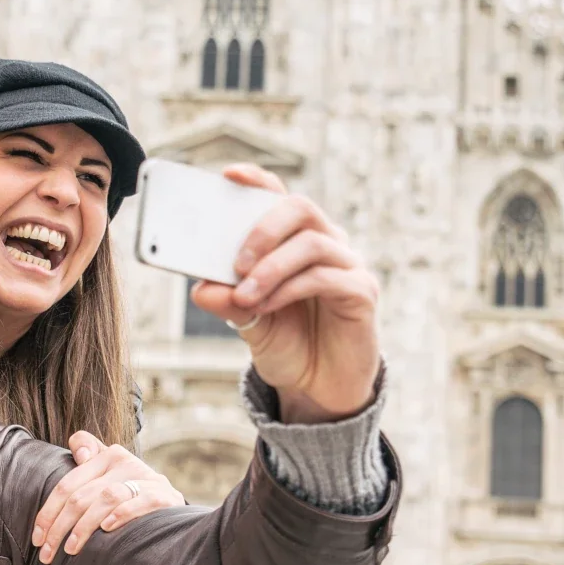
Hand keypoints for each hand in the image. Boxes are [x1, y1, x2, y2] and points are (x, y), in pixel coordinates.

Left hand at [30, 432, 185, 563]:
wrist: (174, 513)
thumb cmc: (131, 498)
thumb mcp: (107, 478)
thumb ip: (89, 459)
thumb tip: (80, 454)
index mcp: (107, 456)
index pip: (68, 484)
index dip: (48, 512)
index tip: (37, 538)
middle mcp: (125, 462)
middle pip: (81, 495)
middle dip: (59, 527)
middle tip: (47, 554)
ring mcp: (147, 478)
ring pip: (105, 498)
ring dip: (84, 527)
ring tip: (71, 549)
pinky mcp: (164, 496)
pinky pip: (139, 502)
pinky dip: (121, 515)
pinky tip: (107, 530)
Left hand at [189, 165, 380, 422]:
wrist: (319, 388)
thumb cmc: (288, 343)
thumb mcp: (248, 321)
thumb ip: (228, 302)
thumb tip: (201, 289)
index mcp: (296, 239)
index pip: (279, 197)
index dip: (257, 180)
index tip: (228, 175)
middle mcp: (327, 243)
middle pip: (301, 208)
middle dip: (263, 228)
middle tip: (236, 260)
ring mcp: (348, 265)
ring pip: (312, 242)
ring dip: (271, 267)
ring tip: (245, 295)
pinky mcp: (362, 293)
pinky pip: (326, 277)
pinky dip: (288, 289)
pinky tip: (267, 306)